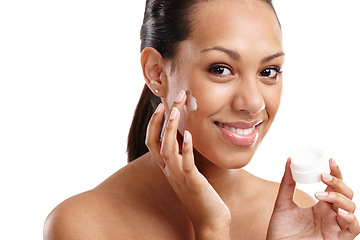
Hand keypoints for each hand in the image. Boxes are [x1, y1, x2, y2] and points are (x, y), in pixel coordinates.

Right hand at [145, 90, 230, 238]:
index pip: (151, 141)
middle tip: (175, 98)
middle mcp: (168, 170)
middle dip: (162, 118)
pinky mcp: (192, 182)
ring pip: (167, 150)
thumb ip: (181, 155)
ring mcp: (178, 176)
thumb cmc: (199, 193)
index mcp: (166, 167)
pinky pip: (186, 164)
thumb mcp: (186, 171)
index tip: (162, 105)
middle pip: (157, 140)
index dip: (153, 123)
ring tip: (176, 111)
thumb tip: (183, 135)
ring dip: (170, 129)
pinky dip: (185, 149)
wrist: (208, 218)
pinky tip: (189, 134)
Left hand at [267, 158, 359, 239]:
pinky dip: (350, 218)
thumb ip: (287, 183)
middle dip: (338, 182)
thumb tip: (289, 160)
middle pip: (346, 194)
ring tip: (320, 194)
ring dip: (339, 198)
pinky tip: (338, 212)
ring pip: (351, 208)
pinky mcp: (337, 239)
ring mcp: (335, 227)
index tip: (329, 160)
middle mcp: (330, 214)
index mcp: (321, 205)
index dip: (335, 172)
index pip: (334, 186)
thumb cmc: (281, 230)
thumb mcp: (282, 203)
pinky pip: (353, 229)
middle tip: (323, 176)